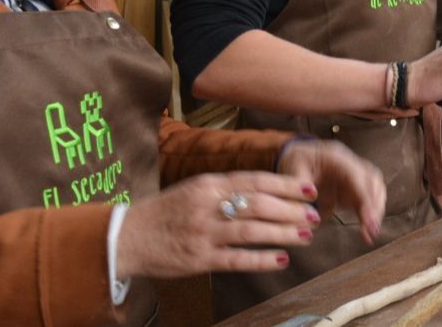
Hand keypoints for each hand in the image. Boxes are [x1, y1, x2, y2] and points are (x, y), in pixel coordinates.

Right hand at [116, 171, 318, 278]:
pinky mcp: (199, 259)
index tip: (310, 190)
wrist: (127, 237)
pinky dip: (261, 260)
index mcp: (208, 185)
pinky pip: (236, 260)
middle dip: (291, 210)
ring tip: (305, 236)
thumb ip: (225, 188)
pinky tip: (281, 260)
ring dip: (282, 233)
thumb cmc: (165, 212)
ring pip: (251, 231)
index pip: (255, 181)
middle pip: (258, 205)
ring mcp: (203, 233)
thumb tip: (265, 189)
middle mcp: (207, 206)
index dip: (286, 186)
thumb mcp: (194, 189)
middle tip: (314, 215)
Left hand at [276, 138, 386, 244]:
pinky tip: (367, 230)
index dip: (366, 198)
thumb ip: (300, 193)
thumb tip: (310, 216)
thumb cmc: (296, 162)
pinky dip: (370, 214)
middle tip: (372, 230)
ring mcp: (355, 175)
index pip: (356, 177)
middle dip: (374, 207)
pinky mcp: (354, 187)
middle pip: (372, 182)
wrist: (298, 156)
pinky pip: (368, 199)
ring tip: (370, 232)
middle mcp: (351, 164)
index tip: (370, 220)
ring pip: (375, 190)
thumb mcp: (292, 172)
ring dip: (375, 211)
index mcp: (336, 157)